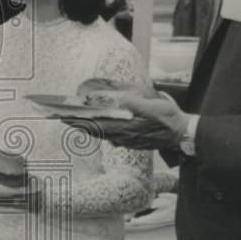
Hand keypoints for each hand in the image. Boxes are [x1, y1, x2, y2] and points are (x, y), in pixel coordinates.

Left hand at [62, 90, 191, 149]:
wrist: (181, 134)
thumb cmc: (166, 116)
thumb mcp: (149, 103)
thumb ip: (131, 100)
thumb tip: (112, 98)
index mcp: (124, 125)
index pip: (94, 123)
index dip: (76, 119)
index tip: (61, 115)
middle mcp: (121, 135)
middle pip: (93, 129)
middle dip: (75, 122)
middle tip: (59, 116)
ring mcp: (125, 140)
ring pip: (100, 133)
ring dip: (85, 127)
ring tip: (72, 120)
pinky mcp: (130, 142)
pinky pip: (109, 136)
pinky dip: (98, 130)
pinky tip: (94, 126)